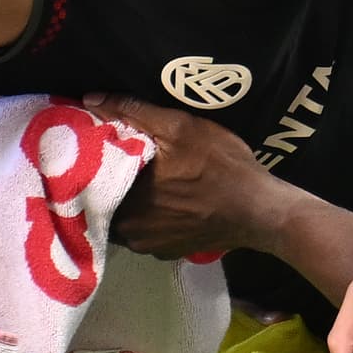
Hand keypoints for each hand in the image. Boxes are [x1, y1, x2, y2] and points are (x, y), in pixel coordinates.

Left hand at [93, 92, 265, 260]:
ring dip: (127, 200)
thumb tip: (92, 100)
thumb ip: (133, 112)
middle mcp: (129, 230)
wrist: (261, 211)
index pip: (91, 178)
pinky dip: (147, 217)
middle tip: (117, 159)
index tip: (94, 145)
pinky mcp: (166, 253)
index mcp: (125, 198)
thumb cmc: (221, 166)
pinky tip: (162, 202)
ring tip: (138, 180)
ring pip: (124, 218)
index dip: (92, 159)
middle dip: (107, 180)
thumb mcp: (181, 127)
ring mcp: (148, 246)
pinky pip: (145, 232)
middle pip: (105, 199)